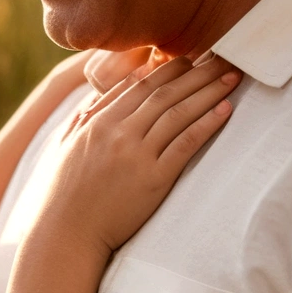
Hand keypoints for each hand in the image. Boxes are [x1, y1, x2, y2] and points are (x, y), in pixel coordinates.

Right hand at [33, 54, 240, 259]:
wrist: (64, 234)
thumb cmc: (61, 195)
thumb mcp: (63, 147)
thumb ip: (82, 119)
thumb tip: (96, 97)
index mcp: (97, 123)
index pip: (139, 85)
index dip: (168, 68)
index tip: (189, 59)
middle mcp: (118, 133)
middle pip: (164, 93)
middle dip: (196, 72)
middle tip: (221, 58)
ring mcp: (136, 155)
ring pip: (178, 113)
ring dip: (208, 91)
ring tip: (230, 77)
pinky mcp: (153, 180)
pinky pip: (186, 144)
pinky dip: (206, 124)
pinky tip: (224, 109)